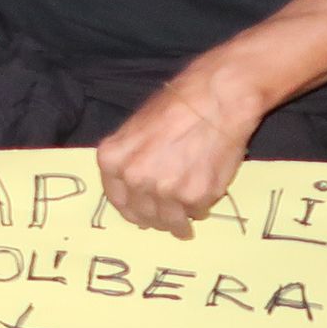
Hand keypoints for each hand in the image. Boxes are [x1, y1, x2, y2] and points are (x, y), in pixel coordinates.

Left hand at [95, 67, 260, 237]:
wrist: (214, 100)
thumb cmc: (175, 107)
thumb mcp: (135, 129)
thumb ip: (130, 159)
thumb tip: (134, 186)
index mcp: (112, 160)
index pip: (117, 199)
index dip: (131, 209)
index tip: (140, 216)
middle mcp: (133, 177)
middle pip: (142, 214)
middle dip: (153, 221)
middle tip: (164, 223)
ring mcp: (163, 189)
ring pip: (168, 221)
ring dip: (177, 225)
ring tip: (183, 227)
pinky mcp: (194, 196)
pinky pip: (195, 212)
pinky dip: (199, 209)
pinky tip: (202, 200)